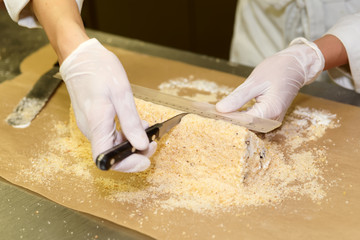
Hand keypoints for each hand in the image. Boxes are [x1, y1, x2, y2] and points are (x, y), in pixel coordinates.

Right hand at [60, 38, 155, 171]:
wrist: (80, 56)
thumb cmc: (99, 70)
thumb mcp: (121, 93)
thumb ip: (131, 122)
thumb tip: (141, 145)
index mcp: (96, 123)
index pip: (106, 158)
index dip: (126, 165)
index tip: (145, 161)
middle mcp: (90, 128)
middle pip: (111, 153)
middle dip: (134, 153)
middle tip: (153, 143)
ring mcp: (91, 124)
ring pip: (112, 144)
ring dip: (131, 143)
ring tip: (148, 132)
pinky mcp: (94, 119)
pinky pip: (110, 134)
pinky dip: (125, 133)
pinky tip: (137, 124)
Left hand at [216, 38, 324, 120]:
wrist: (296, 66)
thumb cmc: (277, 70)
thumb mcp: (254, 82)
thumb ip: (237, 98)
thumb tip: (220, 110)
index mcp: (269, 112)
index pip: (241, 122)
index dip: (225, 118)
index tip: (209, 114)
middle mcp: (271, 120)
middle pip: (244, 126)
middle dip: (227, 120)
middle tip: (208, 113)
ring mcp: (271, 120)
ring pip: (247, 125)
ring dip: (232, 119)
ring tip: (215, 112)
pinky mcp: (269, 117)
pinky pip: (252, 121)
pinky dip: (240, 116)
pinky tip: (228, 111)